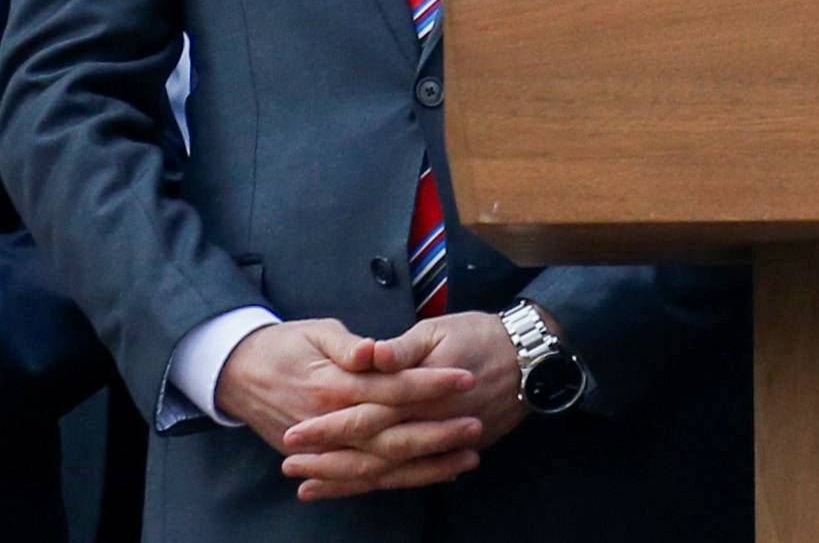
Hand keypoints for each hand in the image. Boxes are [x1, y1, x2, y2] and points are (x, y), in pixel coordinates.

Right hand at [216, 318, 481, 499]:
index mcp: (333, 386)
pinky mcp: (324, 460)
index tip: (464, 377)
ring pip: (383, 466)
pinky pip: (365, 478)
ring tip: (466, 459)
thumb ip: (348, 345)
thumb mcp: (316, 331)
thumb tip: (375, 352)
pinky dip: (398, 481)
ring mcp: (328, 448)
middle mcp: (332, 423)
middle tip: (476, 426)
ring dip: (426, 465)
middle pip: (392, 435)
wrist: (239, 373)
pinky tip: (430, 477)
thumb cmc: (284, 344)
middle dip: (437, 433)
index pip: (391, 387)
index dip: (429, 384)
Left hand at [281, 309, 527, 502]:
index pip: (365, 414)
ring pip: (387, 472)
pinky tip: (356, 488)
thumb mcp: (438, 330)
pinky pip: (410, 476)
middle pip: (370, 450)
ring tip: (309, 487)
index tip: (295, 434)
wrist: (529, 360)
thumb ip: (401, 349)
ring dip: (346, 480)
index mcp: (418, 391)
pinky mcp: (448, 451)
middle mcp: (426, 423)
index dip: (329, 427)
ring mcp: (438, 442)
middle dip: (327, 461)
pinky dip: (381, 484)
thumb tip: (369, 353)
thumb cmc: (479, 335)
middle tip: (289, 467)